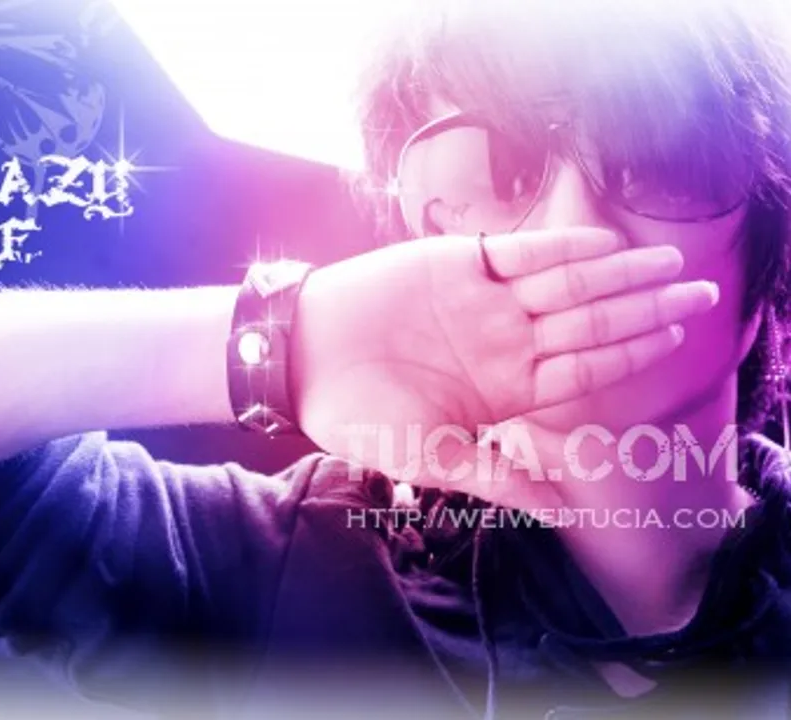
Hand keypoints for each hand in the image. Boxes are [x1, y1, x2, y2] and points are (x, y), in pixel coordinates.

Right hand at [290, 228, 717, 508]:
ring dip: (619, 272)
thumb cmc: (361, 414)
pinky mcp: (462, 264)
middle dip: (647, 308)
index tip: (674, 339)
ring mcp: (488, 302)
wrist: (304, 357)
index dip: (631, 355)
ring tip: (668, 260)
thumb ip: (498, 475)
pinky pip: (521, 253)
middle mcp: (507, 342)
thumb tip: (563, 512)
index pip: (585, 370)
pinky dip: (560, 247)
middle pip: (591, 322)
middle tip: (700, 292)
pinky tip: (603, 245)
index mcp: (506, 389)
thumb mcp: (432, 458)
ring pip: (568, 283)